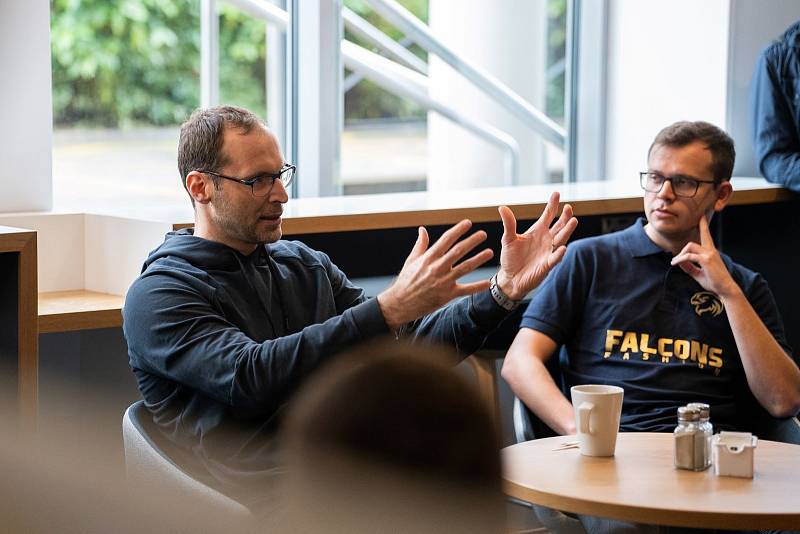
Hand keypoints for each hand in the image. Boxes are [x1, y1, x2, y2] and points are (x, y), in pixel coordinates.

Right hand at [378, 219, 493, 330]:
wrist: (401, 303)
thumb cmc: (406, 280)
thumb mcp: (411, 260)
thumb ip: (420, 244)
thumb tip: (422, 229)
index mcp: (429, 258)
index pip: (446, 240)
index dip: (458, 230)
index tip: (468, 223)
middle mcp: (437, 268)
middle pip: (458, 251)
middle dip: (472, 241)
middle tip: (483, 234)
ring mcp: (443, 281)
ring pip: (464, 268)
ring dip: (478, 259)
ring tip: (489, 252)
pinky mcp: (447, 295)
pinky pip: (465, 290)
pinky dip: (477, 287)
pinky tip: (487, 283)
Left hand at [495, 192, 577, 299]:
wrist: (510, 278)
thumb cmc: (511, 258)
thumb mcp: (508, 239)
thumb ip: (509, 224)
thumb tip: (502, 207)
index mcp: (537, 231)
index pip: (548, 215)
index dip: (552, 205)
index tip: (556, 194)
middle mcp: (546, 240)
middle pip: (559, 226)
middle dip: (564, 217)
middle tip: (568, 207)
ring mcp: (548, 252)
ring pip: (561, 239)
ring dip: (567, 231)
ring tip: (573, 221)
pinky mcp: (546, 265)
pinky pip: (554, 258)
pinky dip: (559, 254)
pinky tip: (563, 248)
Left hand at [670, 215, 739, 298]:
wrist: (725, 289)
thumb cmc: (714, 282)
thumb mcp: (698, 274)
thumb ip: (689, 267)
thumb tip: (679, 262)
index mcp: (711, 252)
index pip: (706, 235)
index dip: (703, 225)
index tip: (702, 216)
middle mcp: (711, 250)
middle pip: (692, 243)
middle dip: (682, 250)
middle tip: (674, 260)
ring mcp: (710, 254)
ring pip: (690, 247)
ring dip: (680, 255)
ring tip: (675, 263)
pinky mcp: (706, 260)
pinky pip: (689, 256)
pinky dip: (680, 259)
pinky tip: (676, 263)